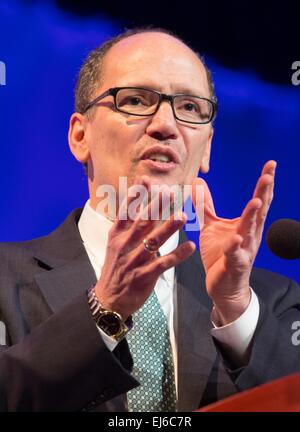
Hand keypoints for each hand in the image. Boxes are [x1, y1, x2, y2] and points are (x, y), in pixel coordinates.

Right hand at [94, 177, 194, 319]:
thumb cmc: (116, 268)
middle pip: (142, 222)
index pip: (126, 211)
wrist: (109, 298)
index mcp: (117, 235)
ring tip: (182, 215)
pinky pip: (163, 263)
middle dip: (156, 206)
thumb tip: (137, 204)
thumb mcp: (115, 244)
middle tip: (169, 192)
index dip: (136, 195)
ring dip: (168, 227)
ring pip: (153, 241)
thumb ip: (127, 226)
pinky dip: (177, 255)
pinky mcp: (145, 276)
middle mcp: (125, 245)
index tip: (147, 180)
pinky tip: (190, 246)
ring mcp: (134, 261)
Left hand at [192, 160, 275, 324]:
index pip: (258, 200)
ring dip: (253, 216)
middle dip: (264, 193)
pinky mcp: (234, 264)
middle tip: (269, 175)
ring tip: (256, 202)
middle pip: (259, 211)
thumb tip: (198, 182)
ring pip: (250, 231)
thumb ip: (206, 205)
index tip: (270, 164)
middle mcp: (250, 235)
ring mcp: (244, 250)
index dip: (264, 183)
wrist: (224, 286)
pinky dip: (235, 246)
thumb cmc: (221, 254)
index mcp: (246, 224)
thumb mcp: (212, 226)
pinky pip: (235, 254)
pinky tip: (237, 237)